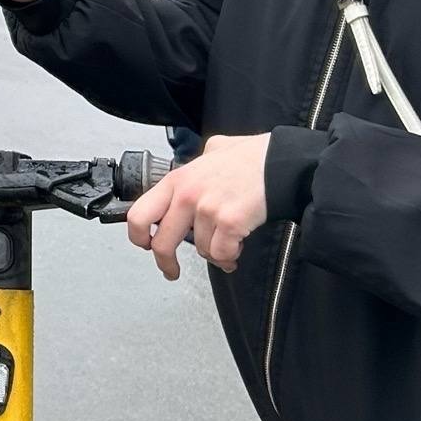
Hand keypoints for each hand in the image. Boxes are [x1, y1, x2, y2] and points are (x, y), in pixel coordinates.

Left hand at [123, 132, 269, 277]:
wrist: (281, 162)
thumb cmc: (253, 156)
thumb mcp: (215, 149)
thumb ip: (200, 160)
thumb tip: (200, 162)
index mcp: (177, 180)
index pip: (140, 213)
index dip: (138, 236)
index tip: (146, 245)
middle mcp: (186, 195)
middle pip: (162, 243)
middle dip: (166, 263)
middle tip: (171, 271)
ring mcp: (207, 209)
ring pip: (201, 250)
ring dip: (214, 253)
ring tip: (228, 244)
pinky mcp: (229, 222)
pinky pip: (221, 253)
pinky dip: (229, 257)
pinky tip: (237, 248)